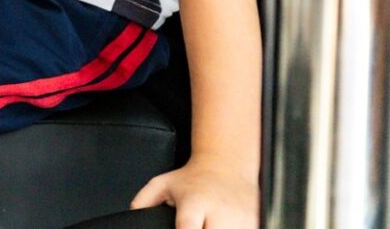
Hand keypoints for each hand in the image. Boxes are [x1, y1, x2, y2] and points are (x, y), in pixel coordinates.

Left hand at [131, 158, 257, 228]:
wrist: (227, 166)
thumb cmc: (192, 179)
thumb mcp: (163, 184)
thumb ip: (144, 200)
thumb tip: (132, 215)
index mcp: (195, 202)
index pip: (187, 227)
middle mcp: (220, 212)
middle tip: (198, 228)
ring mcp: (242, 220)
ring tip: (209, 225)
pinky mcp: (257, 224)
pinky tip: (224, 227)